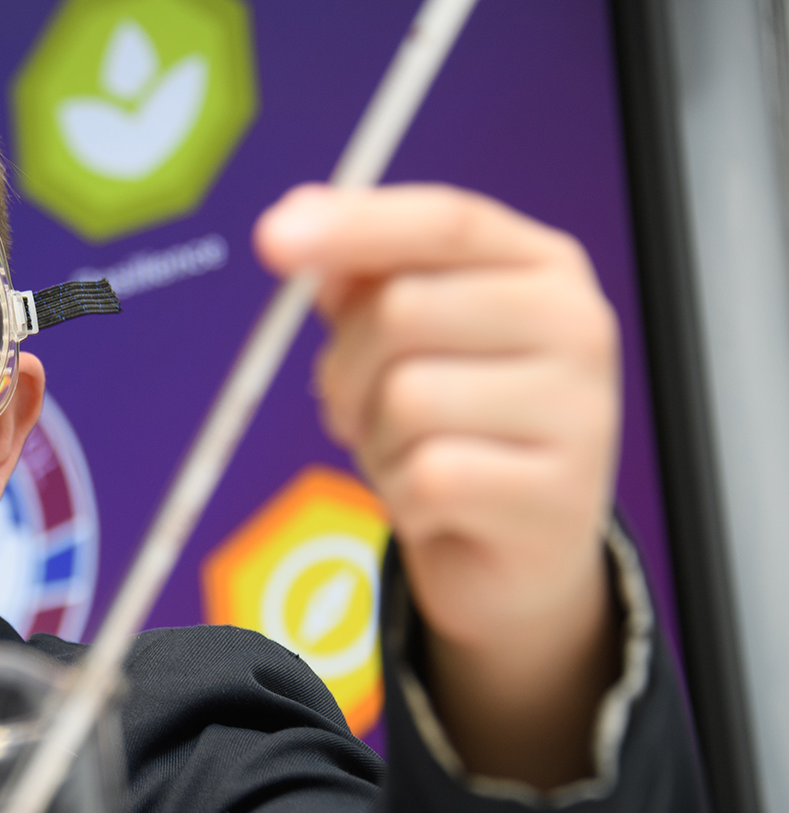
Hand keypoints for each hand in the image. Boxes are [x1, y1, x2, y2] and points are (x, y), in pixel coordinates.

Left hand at [254, 184, 620, 788]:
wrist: (518, 555)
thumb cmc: (457, 429)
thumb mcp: (409, 343)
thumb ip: (361, 280)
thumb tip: (297, 224)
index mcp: (541, 267)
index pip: (445, 220)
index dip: (355, 224)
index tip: (272, 236)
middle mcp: (576, 325)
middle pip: (404, 309)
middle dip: (346, 366)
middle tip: (352, 408)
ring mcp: (578, 410)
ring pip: (406, 398)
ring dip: (375, 439)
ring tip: (409, 457)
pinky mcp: (553, 494)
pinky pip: (426, 476)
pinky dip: (402, 496)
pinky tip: (435, 504)